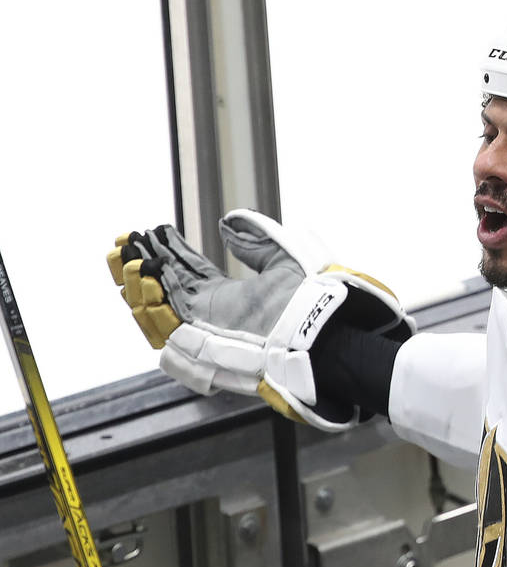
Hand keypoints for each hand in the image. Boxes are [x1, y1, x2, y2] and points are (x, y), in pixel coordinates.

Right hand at [106, 209, 413, 430]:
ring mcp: (204, 331)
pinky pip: (167, 327)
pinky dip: (152, 304)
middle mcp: (209, 317)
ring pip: (158, 311)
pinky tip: (145, 279)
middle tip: (126, 244)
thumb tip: (228, 224)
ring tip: (129, 258)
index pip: (185, 275)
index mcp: (224, 299)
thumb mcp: (279, 261)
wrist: (320, 331)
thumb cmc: (306, 303)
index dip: (166, 253)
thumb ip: (253, 243)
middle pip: (163, 292)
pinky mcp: (204, 342)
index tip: (152, 232)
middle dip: (140, 268)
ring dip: (139, 284)